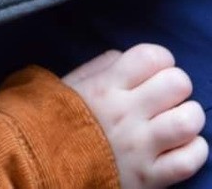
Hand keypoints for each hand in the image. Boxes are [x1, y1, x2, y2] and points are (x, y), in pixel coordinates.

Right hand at [63, 44, 207, 187]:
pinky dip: (194, 150)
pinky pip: (190, 160)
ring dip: (188, 116)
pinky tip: (180, 145)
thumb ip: (98, 67)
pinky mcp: (149, 177)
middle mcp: (126, 112)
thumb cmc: (54, 119)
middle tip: (165, 96)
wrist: (40, 163)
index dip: (160, 59)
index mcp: (106, 86)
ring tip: (176, 120)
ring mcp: (140, 147)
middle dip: (176, 85)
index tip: (153, 70)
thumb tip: (125, 58)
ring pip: (189, 121)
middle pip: (178, 83)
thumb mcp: (68, 83)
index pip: (152, 56)